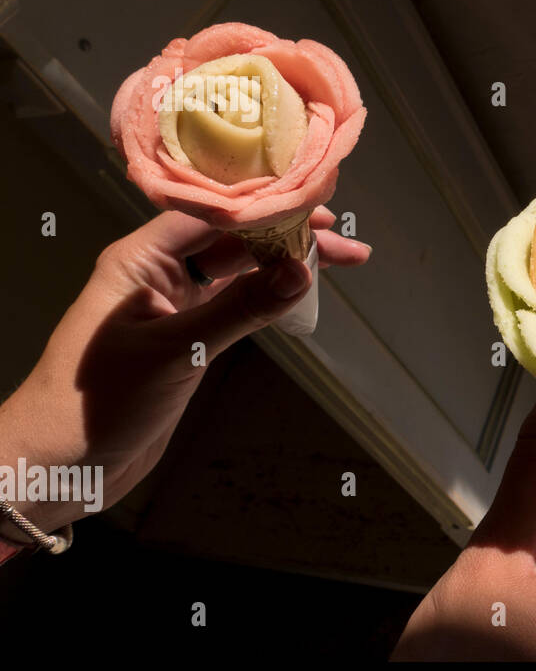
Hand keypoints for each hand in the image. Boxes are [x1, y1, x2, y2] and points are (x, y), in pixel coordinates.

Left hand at [0, 207, 370, 532]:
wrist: (60, 464)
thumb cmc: (94, 405)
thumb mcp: (176, 352)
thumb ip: (240, 310)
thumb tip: (300, 273)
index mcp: (138, 259)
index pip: (211, 213)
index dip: (266, 206)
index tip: (314, 207)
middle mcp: (155, 273)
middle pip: (232, 237)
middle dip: (286, 235)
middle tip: (341, 239)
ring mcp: (171, 304)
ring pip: (239, 268)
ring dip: (284, 264)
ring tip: (339, 260)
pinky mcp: (185, 335)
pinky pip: (235, 300)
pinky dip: (269, 295)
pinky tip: (299, 293)